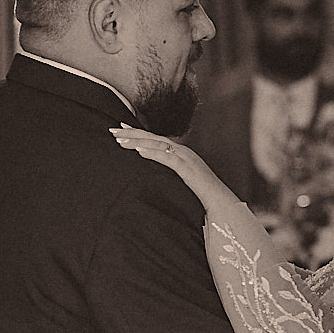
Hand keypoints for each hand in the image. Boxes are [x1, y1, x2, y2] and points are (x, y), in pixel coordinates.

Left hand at [111, 124, 227, 206]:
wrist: (221, 204)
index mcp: (182, 153)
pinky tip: (138, 151)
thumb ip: (170, 175)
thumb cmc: (201, 196)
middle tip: (112, 129)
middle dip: (132, 132)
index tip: (121, 128)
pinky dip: (152, 153)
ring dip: (137, 141)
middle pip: (153, 137)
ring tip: (119, 140)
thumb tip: (153, 176)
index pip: (156, 139)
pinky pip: (167, 158)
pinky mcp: (188, 169)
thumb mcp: (182, 181)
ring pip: (158, 145)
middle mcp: (183, 151)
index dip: (138, 132)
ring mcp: (186, 158)